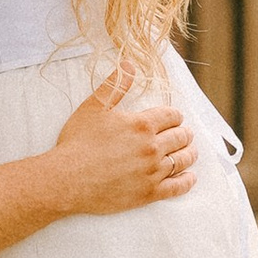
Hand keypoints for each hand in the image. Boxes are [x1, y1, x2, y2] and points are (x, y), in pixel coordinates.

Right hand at [48, 76, 199, 214]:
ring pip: (182, 160)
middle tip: (185, 135)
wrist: (66, 179)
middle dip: (184, 134)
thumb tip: (129, 64)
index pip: (172, 116)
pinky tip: (190, 177)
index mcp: (142, 124)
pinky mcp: (149, 193)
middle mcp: (152, 147)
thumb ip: (115, 85)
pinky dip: (187, 181)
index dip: (175, 115)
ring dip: (189, 154)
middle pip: (180, 137)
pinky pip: (177, 187)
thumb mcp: (94, 107)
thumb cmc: (77, 143)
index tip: (175, 118)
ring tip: (190, 152)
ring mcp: (152, 171)